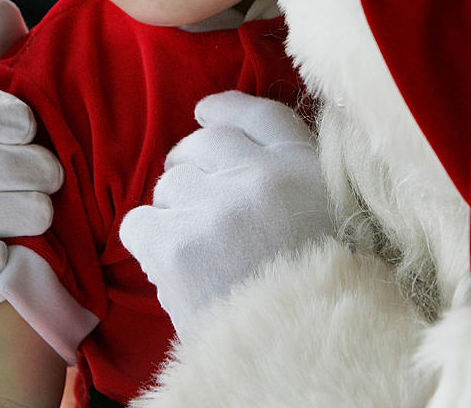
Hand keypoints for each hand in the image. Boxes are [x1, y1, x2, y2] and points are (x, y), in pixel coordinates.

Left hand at [120, 91, 334, 339]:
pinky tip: (169, 267)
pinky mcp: (178, 245)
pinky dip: (147, 244)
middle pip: (205, 143)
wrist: (301, 361)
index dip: (227, 109)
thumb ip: (296, 186)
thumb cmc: (314, 302)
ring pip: (169, 184)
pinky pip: (139, 222)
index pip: (261, 115)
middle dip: (190, 166)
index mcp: (310, 171)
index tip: (206, 112)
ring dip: (174, 212)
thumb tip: (232, 155)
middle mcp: (266, 176)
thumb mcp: (332, 227)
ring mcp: (220, 208)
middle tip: (191, 200)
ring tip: (196, 252)